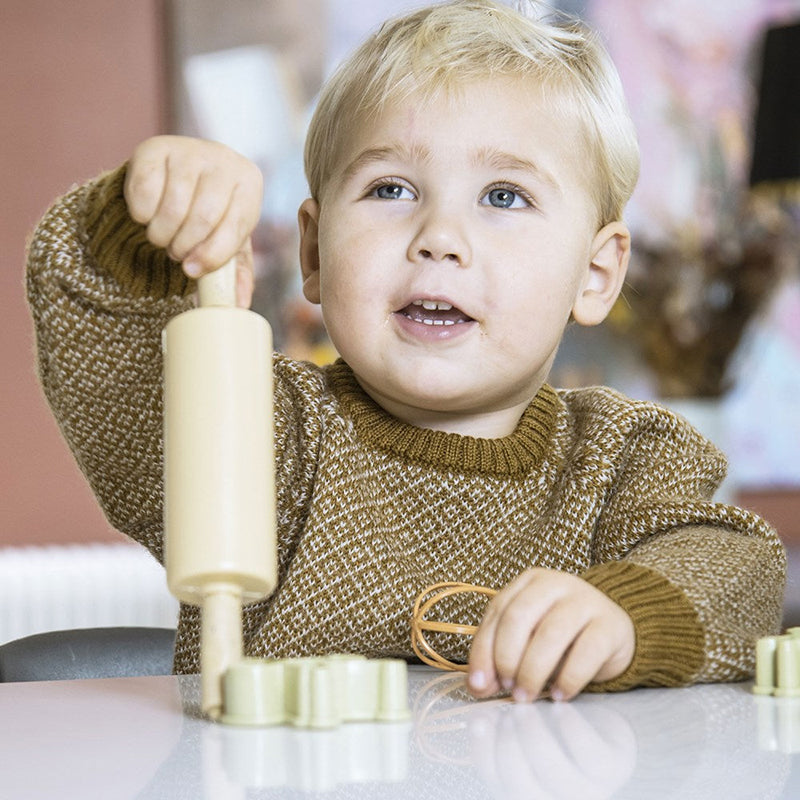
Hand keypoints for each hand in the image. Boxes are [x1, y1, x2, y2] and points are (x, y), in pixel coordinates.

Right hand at [124, 136, 263, 306]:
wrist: (180, 176)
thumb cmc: (212, 214)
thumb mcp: (228, 240)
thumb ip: (235, 272)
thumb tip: (239, 305)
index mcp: (249, 183)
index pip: (233, 229)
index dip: (209, 257)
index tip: (191, 271)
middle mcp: (223, 159)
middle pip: (202, 219)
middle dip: (183, 246)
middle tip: (176, 253)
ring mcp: (188, 149)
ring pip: (171, 207)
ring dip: (161, 234)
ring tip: (163, 237)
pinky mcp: (153, 147)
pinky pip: (143, 191)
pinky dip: (141, 214)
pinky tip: (147, 216)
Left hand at [467, 568, 634, 701]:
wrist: (612, 631)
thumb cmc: (561, 636)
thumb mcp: (526, 640)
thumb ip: (499, 657)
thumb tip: (477, 686)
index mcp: (528, 582)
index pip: (497, 612)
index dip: (484, 650)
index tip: (479, 683)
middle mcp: (555, 583)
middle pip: (519, 617)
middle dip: (507, 658)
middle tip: (508, 687)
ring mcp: (585, 600)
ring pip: (551, 633)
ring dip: (533, 671)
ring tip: (527, 695)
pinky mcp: (610, 624)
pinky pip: (586, 651)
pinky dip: (569, 678)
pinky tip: (560, 694)